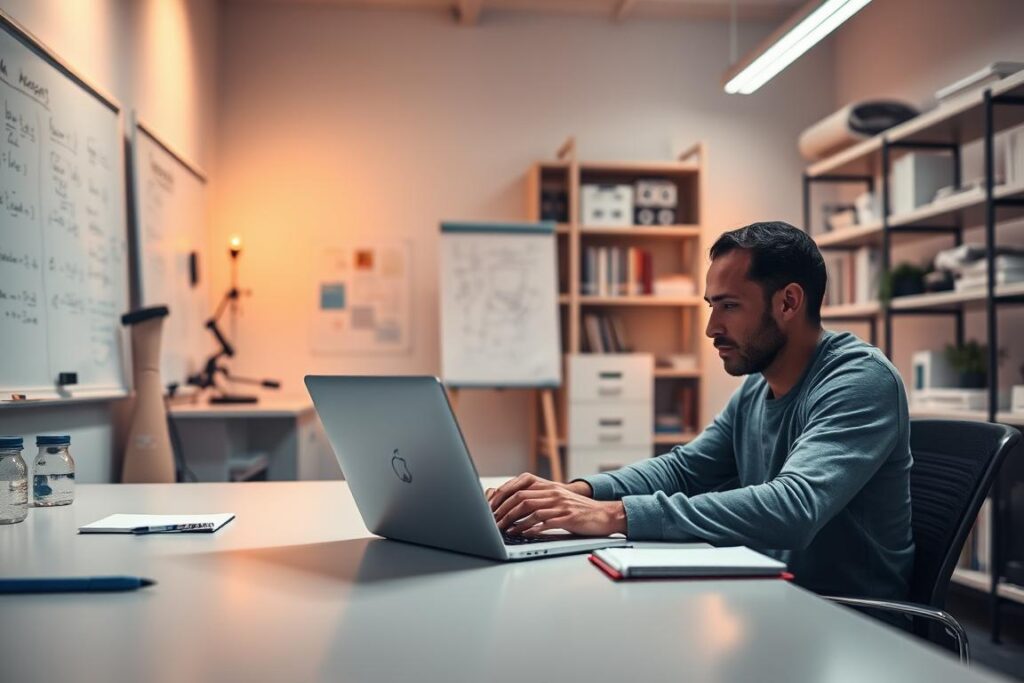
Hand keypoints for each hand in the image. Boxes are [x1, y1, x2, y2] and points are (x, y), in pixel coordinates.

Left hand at [487, 473, 624, 536]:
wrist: (605, 515)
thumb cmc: (579, 511)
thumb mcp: (559, 501)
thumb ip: (541, 501)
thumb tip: (517, 509)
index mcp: (549, 488)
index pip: (519, 489)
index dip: (503, 499)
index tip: (492, 509)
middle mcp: (553, 494)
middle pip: (522, 498)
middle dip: (505, 511)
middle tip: (494, 522)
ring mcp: (561, 505)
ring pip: (531, 510)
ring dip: (515, 521)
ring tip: (505, 530)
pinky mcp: (568, 518)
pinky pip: (546, 522)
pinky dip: (532, 529)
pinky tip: (524, 534)